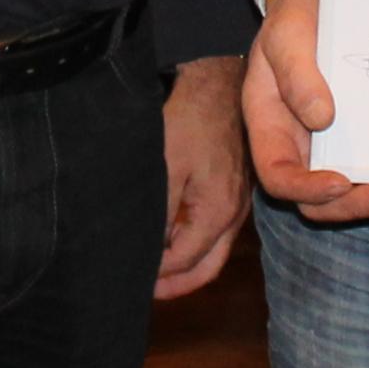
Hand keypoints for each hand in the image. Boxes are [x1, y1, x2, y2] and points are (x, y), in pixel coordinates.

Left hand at [155, 55, 251, 296]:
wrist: (216, 78)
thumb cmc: (189, 118)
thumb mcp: (165, 166)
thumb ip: (158, 214)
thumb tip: (149, 251)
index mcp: (218, 212)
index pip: (186, 262)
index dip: (157, 276)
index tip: (131, 278)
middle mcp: (235, 213)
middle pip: (206, 266)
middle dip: (176, 283)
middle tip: (145, 289)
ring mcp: (238, 199)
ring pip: (213, 248)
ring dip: (184, 262)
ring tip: (153, 265)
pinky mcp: (233, 185)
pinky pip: (215, 226)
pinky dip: (192, 239)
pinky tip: (170, 231)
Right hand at [241, 0, 368, 224]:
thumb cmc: (295, 16)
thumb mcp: (287, 35)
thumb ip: (296, 73)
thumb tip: (320, 118)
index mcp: (270, 125)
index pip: (278, 175)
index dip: (306, 189)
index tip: (340, 182)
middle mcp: (299, 144)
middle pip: (319, 199)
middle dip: (355, 204)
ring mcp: (331, 144)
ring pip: (351, 193)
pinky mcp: (362, 137)